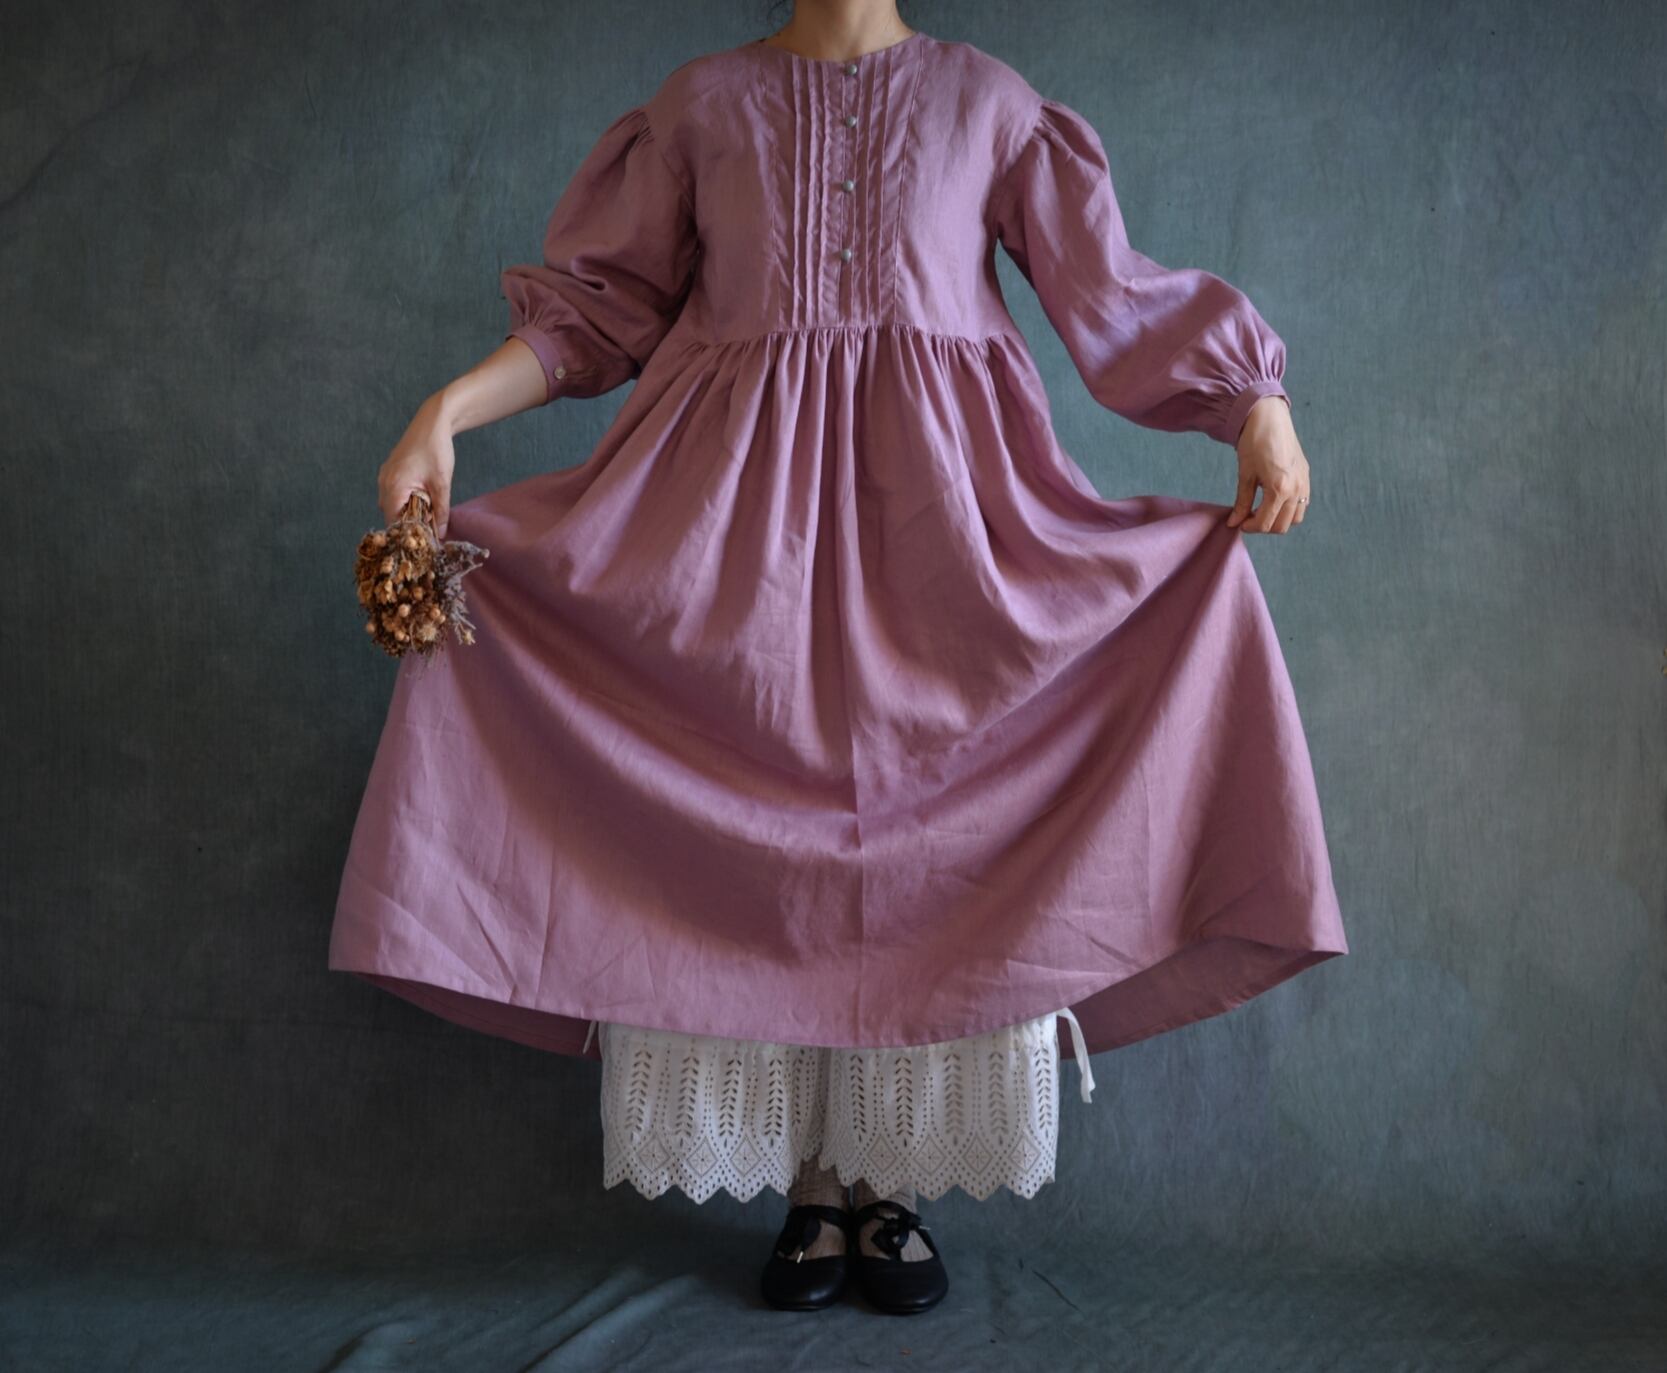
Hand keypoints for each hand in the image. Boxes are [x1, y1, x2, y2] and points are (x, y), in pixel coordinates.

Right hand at [378, 393, 458, 537]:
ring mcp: (384, 475)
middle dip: (407, 525)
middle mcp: (384, 482)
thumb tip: (441, 535)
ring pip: (391, 504)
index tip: (423, 543)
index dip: (407, 534)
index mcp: (393, 486)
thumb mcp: (442, 484)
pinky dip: (404, 501)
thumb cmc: (436, 451)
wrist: (432, 422)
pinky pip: (393, 493)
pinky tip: (421, 502)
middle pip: (390, 514)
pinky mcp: (390, 471)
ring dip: (406, 513)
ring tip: (426, 519)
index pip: (393, 521)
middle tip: (427, 534)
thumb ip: (441, 511)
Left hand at [1226, 396, 1308, 533]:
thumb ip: (1241, 502)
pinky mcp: (1306, 477)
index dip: (1250, 527)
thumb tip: (1234, 523)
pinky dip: (1289, 509)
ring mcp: (1304, 483)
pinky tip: (1274, 500)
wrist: (1270, 418)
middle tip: (1248, 517)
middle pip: (1282, 526)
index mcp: (1279, 489)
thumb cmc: (1254, 442)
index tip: (1239, 523)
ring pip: (1295, 518)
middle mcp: (1296, 489)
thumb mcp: (1245, 474)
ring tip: (1262, 509)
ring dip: (1278, 520)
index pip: (1266, 523)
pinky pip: (1302, 504)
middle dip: (1264, 526)